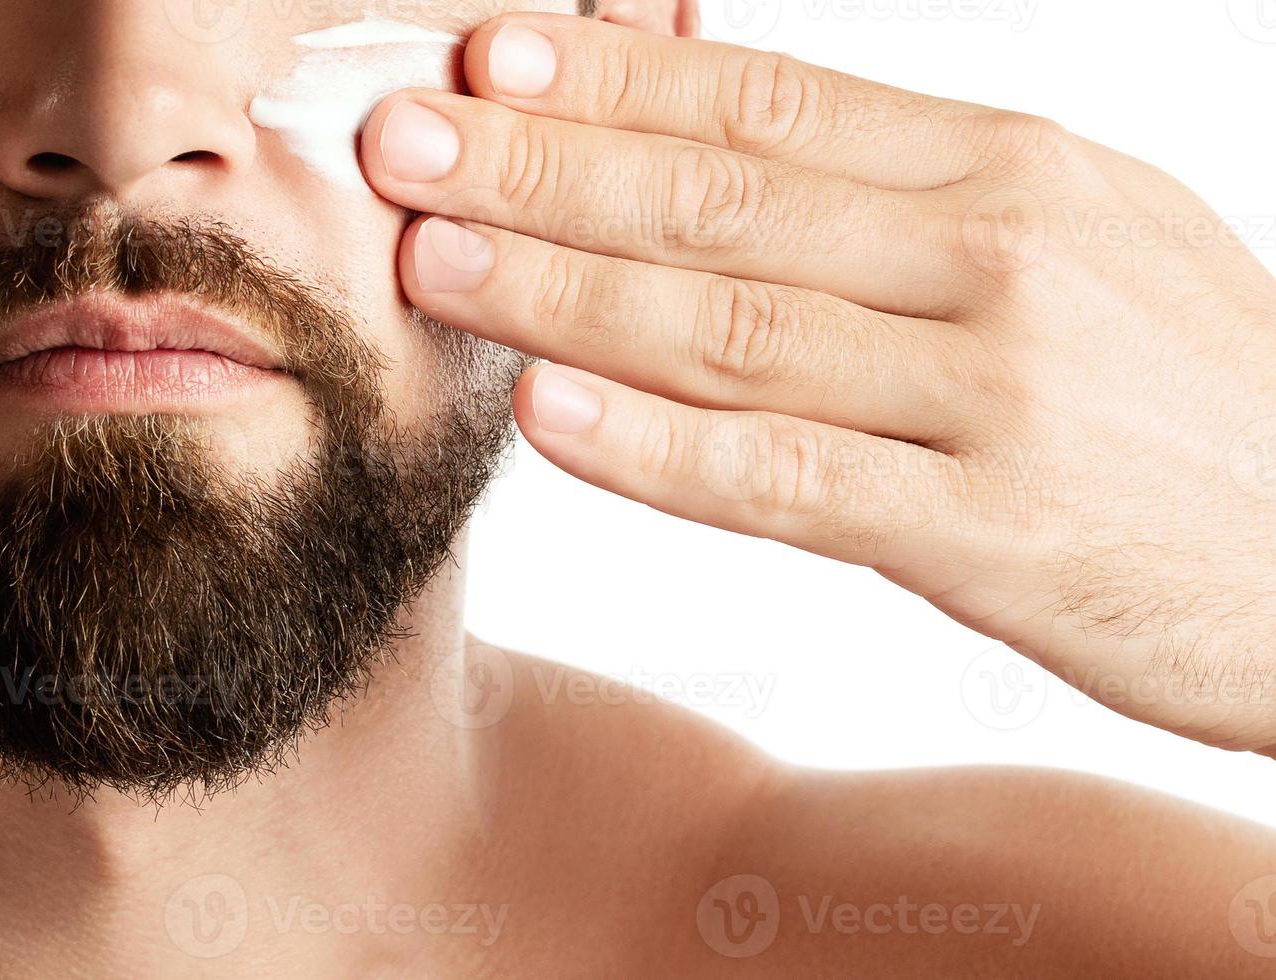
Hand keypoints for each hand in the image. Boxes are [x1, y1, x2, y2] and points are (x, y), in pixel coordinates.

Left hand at [360, 14, 1275, 753]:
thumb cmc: (1180, 390)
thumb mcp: (1074, 239)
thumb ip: (908, 197)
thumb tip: (740, 145)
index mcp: (1004, 168)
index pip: (768, 100)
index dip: (615, 77)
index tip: (487, 56)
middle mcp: (994, 254)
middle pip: (723, 195)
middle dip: (544, 162)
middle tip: (402, 139)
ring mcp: (993, 391)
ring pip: (734, 326)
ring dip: (565, 288)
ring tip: (435, 258)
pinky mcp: (994, 530)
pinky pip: (792, 481)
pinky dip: (661, 450)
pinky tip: (552, 419)